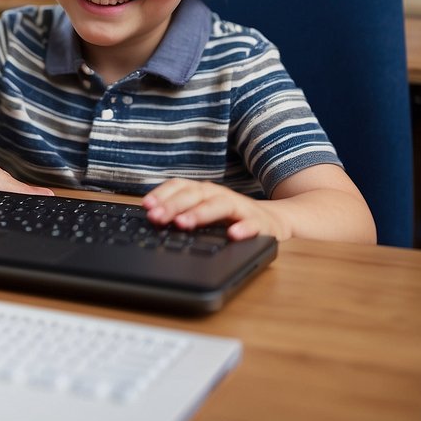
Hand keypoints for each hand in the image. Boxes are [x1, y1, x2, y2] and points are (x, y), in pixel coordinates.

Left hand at [142, 178, 290, 240]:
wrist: (274, 219)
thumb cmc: (230, 216)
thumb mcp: (203, 210)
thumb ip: (180, 212)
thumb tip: (150, 217)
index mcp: (204, 191)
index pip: (180, 186)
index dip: (162, 194)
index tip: (146, 206)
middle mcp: (220, 195)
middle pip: (195, 195)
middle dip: (173, 205)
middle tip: (156, 217)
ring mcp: (241, 207)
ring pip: (220, 205)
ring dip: (200, 213)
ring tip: (183, 223)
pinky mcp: (261, 223)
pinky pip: (253, 224)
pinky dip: (244, 229)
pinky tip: (232, 234)